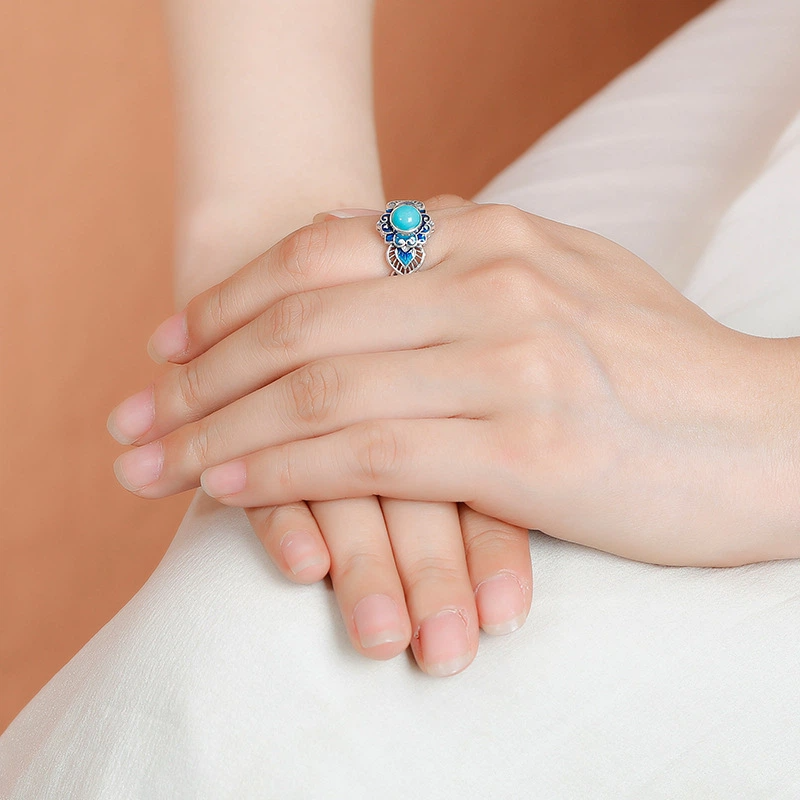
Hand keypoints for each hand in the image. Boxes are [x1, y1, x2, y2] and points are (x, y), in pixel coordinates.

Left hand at [116, 196, 797, 566]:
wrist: (771, 434)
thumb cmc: (661, 370)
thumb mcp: (560, 287)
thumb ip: (469, 275)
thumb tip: (380, 277)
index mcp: (494, 237)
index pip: (322, 257)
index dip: (229, 300)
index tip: (169, 343)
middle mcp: (493, 282)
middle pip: (300, 323)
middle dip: (198, 372)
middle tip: (131, 414)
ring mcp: (509, 358)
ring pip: (318, 388)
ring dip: (218, 426)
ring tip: (152, 460)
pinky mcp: (525, 445)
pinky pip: (370, 451)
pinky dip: (285, 469)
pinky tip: (228, 485)